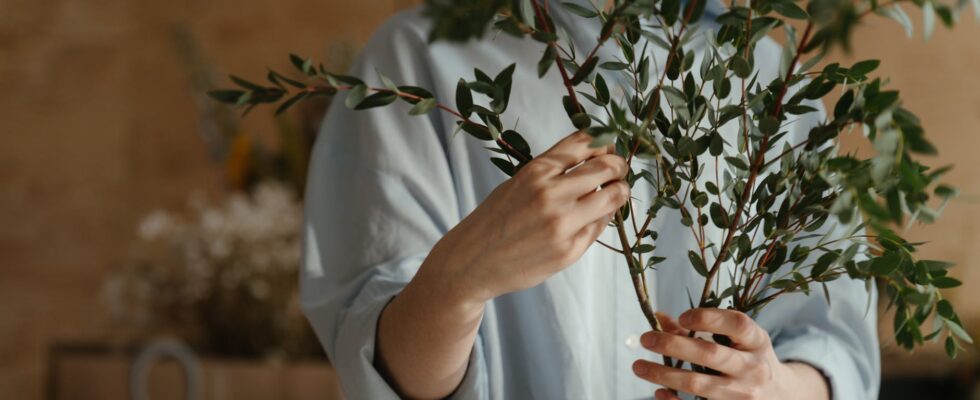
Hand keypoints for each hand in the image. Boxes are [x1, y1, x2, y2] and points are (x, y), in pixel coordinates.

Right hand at [422, 130, 629, 303]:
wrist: (471, 262)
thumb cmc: (495, 220)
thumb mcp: (518, 182)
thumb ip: (553, 171)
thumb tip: (597, 157)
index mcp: (536, 171)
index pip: (585, 143)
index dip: (604, 142)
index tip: (609, 149)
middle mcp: (550, 194)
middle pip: (606, 168)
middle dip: (619, 166)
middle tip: (619, 171)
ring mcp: (562, 224)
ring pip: (613, 197)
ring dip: (620, 191)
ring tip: (616, 192)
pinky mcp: (569, 251)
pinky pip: (600, 226)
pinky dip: (604, 217)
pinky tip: (596, 215)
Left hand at [632, 309, 829, 399]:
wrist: (782, 397)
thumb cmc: (750, 360)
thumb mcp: (738, 340)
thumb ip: (701, 328)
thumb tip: (659, 318)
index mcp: (757, 341)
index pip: (737, 325)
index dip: (709, 318)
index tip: (682, 315)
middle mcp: (753, 367)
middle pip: (711, 354)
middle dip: (674, 345)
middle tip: (645, 338)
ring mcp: (743, 394)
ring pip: (698, 385)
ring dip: (664, 375)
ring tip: (638, 366)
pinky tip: (658, 392)